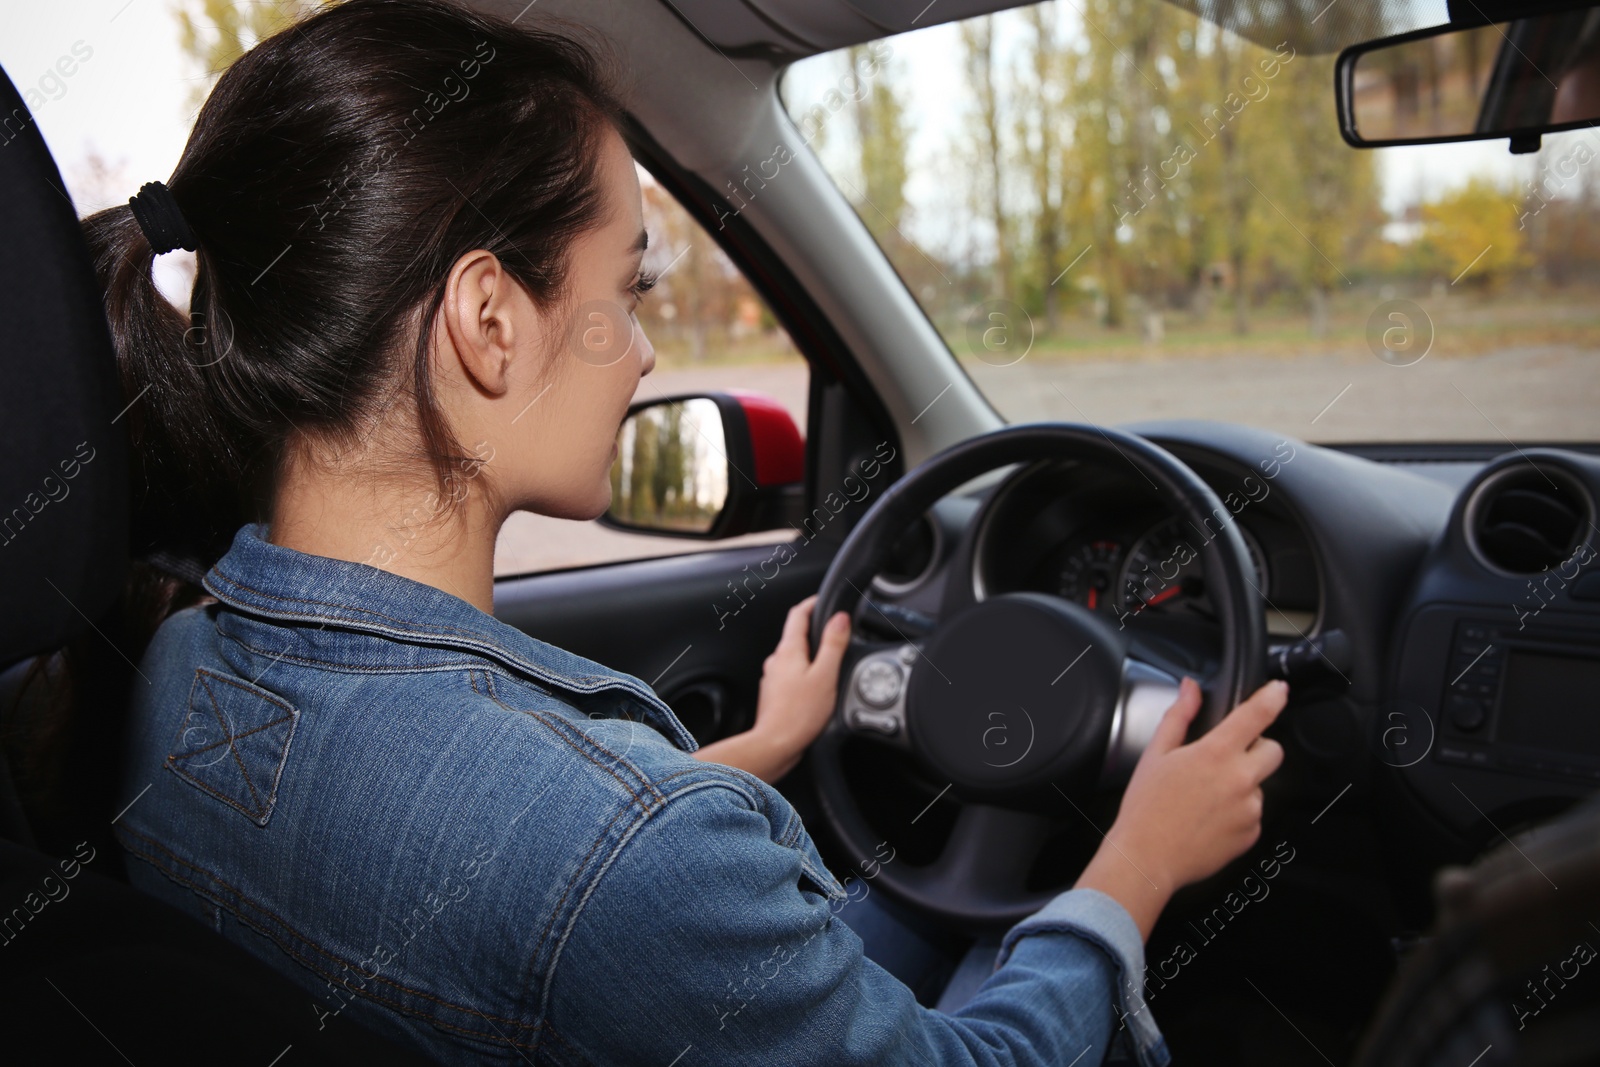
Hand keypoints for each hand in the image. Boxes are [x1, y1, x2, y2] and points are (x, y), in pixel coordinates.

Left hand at [692, 595, 850, 782]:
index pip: (798, 614)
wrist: (774, 745)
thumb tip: (840, 618)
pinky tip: (816, 689)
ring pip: (794, 658)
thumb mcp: (825, 675)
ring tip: (829, 664)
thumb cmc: (799, 715)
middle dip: (814, 632)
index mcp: (788, 651)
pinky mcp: (774, 696)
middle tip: (834, 633)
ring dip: (810, 656)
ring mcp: (773, 679)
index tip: (823, 600)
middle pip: (795, 636)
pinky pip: (791, 677)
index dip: (811, 604)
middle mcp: (776, 661)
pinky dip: (805, 675)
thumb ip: (833, 644)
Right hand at [1074, 677, 1287, 938]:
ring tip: (1207, 798)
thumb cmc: (1146, 807)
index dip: (1272, 697)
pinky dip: (1237, 813)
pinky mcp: (1251, 834)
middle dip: (1257, 748)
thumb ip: (1179, 716)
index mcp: (1216, 754)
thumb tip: (1191, 688)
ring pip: (1260, 785)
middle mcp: (1240, 780)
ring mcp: (1249, 810)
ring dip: (1242, 785)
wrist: (1147, 858)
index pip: (1256, 716)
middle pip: (1273, 751)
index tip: (1279, 690)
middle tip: (1226, 758)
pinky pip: (1253, 814)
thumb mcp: (1156, 754)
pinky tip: (1210, 818)